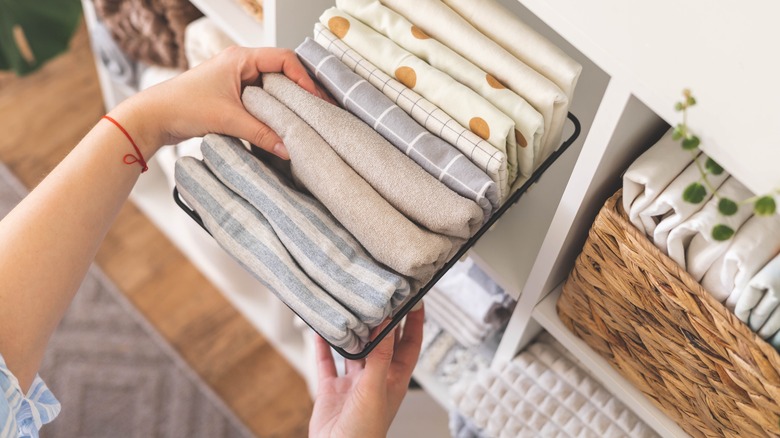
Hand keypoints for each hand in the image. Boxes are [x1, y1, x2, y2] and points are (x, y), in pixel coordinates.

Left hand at [109, 46, 327, 158]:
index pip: (284, 59)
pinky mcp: (231, 97)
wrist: (152, 118)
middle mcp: (239, 65)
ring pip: (271, 89)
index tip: (314, 99)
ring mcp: (235, 80)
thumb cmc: (181, 107)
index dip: (303, 78)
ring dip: (285, 103)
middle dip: (300, 91)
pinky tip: (280, 126)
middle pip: (281, 73)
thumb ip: (262, 134)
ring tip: (302, 119)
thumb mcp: (228, 120)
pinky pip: (260, 101)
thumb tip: (289, 149)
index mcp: (240, 58)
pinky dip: (271, 112)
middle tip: (317, 110)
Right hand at [309, 304, 424, 437]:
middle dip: (382, 320)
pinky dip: (324, 346)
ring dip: (352, 331)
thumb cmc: (365, 432)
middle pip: (382, 342)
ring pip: (354, 350)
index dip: (415, 322)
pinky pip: (327, 362)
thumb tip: (387, 323)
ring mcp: (353, 384)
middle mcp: (375, 378)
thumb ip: (380, 355)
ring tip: (349, 307)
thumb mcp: (375, 388)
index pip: (410, 343)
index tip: (416, 298)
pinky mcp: (331, 390)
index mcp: (395, 379)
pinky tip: (320, 329)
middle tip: (381, 295)